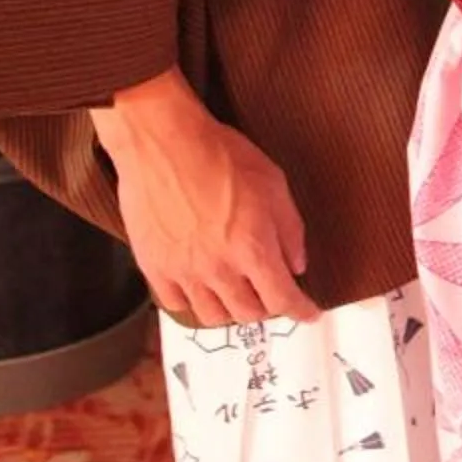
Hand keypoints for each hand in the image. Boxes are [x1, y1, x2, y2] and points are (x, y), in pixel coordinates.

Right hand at [91, 70, 317, 327]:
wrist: (165, 145)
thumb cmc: (223, 156)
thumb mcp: (275, 184)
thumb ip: (290, 230)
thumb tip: (297, 264)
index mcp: (253, 249)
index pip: (282, 298)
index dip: (300, 310)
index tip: (308, 314)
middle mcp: (219, 269)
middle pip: (248, 314)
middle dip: (267, 308)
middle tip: (271, 294)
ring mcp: (183, 271)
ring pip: (212, 316)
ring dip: (231, 309)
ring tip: (237, 292)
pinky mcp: (154, 267)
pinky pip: (176, 304)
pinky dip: (193, 302)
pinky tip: (201, 286)